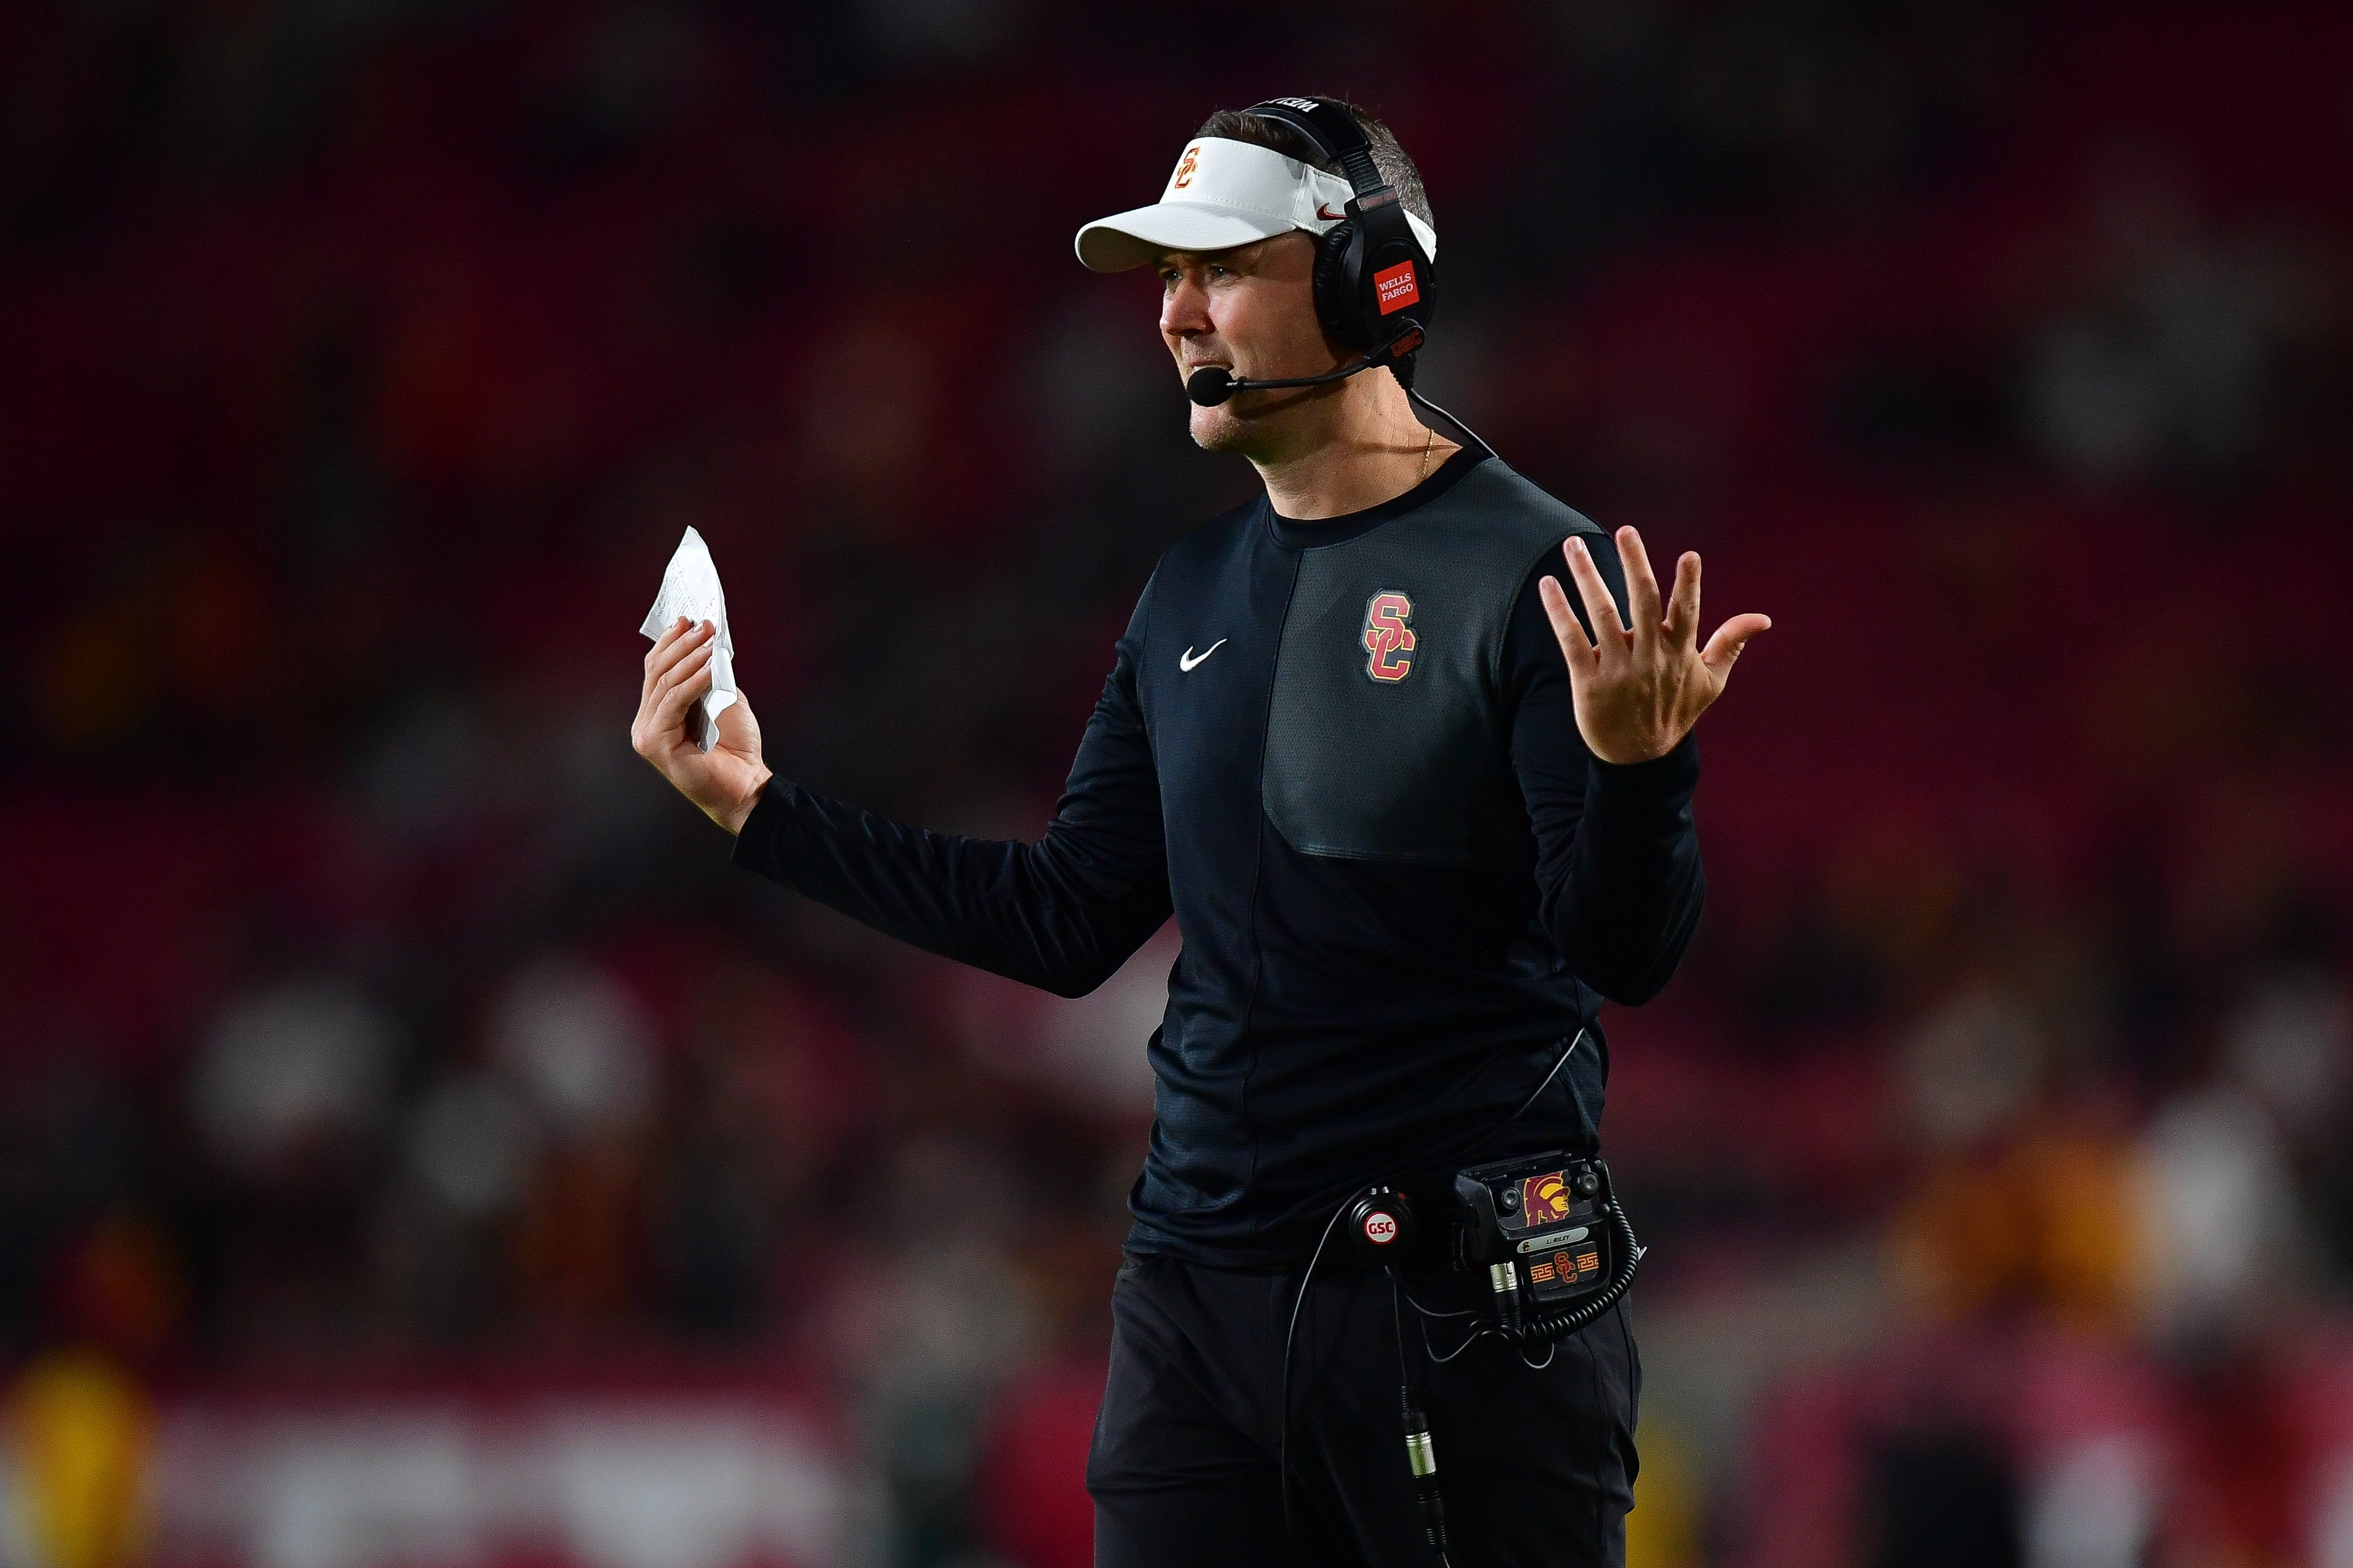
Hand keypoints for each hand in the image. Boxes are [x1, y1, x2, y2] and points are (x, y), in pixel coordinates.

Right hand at [631, 617, 772, 833]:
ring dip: (689, 658)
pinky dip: (692, 682)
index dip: (670, 642)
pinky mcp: (655, 744)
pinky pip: (673, 703)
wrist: (746, 786)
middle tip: (703, 625)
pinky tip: (709, 669)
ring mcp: (647, 734)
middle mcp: (646, 722)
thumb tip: (706, 643)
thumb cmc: (735, 748)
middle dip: (681, 644)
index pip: (656, 669)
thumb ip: (708, 676)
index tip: (688, 619)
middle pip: (656, 672)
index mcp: (658, 712)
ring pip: (663, 684)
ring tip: (710, 641)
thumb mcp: (722, 700)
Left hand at [1538, 528, 1770, 765]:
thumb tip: (1764, 619)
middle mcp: (1649, 658)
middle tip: (1626, 530)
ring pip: (1602, 614)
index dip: (1688, 584)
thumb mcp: (1710, 682)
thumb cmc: (1674, 713)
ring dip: (1586, 577)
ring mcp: (1618, 669)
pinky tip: (1549, 584)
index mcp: (1679, 654)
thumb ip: (1731, 644)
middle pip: (1641, 602)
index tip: (1689, 556)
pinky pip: (1571, 641)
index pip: (1686, 612)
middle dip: (1634, 564)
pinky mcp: (1588, 681)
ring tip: (1572, 545)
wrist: (1639, 760)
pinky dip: (1559, 612)